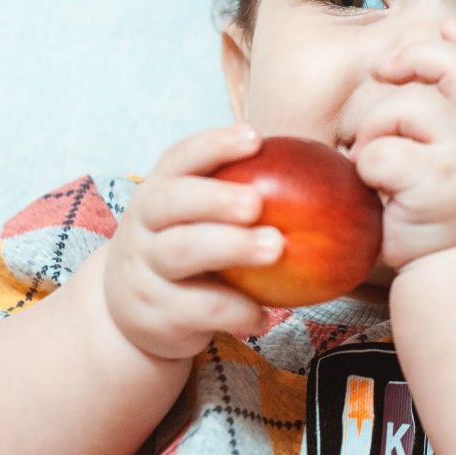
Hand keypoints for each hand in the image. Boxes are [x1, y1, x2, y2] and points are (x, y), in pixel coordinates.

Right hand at [102, 126, 284, 359]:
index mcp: (158, 193)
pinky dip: (236, 310)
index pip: (179, 158)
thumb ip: (239, 199)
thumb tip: (324, 174)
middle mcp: (142, 226)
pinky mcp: (155, 314)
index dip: (214, 145)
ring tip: (276, 247)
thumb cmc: (189, 254)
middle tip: (257, 203)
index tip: (255, 138)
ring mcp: (143, 271)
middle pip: (170, 202)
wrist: (132, 316)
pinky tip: (263, 315)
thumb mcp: (196, 222)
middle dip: (215, 198)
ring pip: (180, 253)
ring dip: (230, 247)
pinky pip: (197, 309)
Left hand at [349, 18, 455, 270]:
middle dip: (411, 57)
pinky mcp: (435, 182)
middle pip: (452, 63)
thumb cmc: (442, 207)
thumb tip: (396, 61)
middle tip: (386, 73)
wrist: (454, 268)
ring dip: (372, 131)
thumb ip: (447, 112)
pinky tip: (375, 190)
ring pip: (401, 107)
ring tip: (373, 161)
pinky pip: (378, 154)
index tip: (447, 27)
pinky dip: (364, 170)